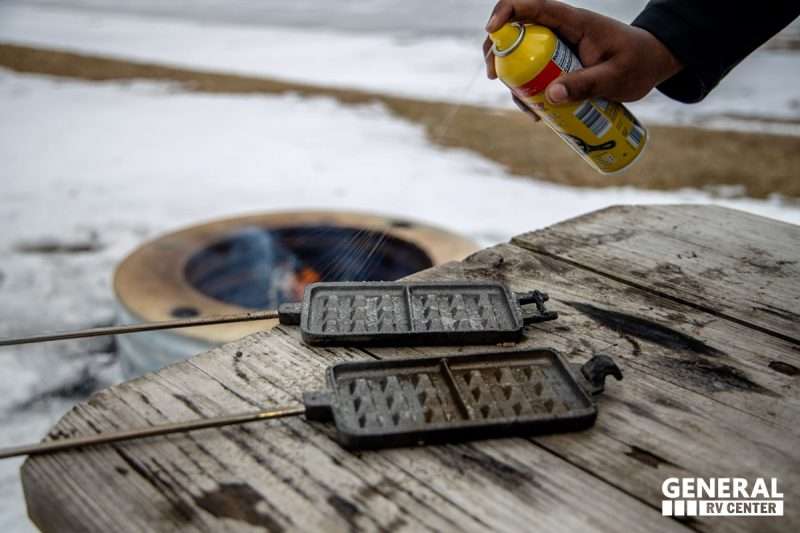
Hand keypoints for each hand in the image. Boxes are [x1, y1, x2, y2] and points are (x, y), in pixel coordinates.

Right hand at [483, 0, 682, 104]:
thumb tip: (550, 95)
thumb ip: (586, 84)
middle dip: (498, 50)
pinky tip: (535, 112)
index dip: (508, 11)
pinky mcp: (558, 65)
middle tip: (494, 75)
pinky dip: (527, 91)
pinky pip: (534, 73)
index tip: (492, 30)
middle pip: (517, 29)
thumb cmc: (638, 64)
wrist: (649, 65)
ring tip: (524, 107)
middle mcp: (560, 30)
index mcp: (574, 21)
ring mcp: (557, 48)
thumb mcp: (616, 77)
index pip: (535, 6)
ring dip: (511, 77)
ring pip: (521, 55)